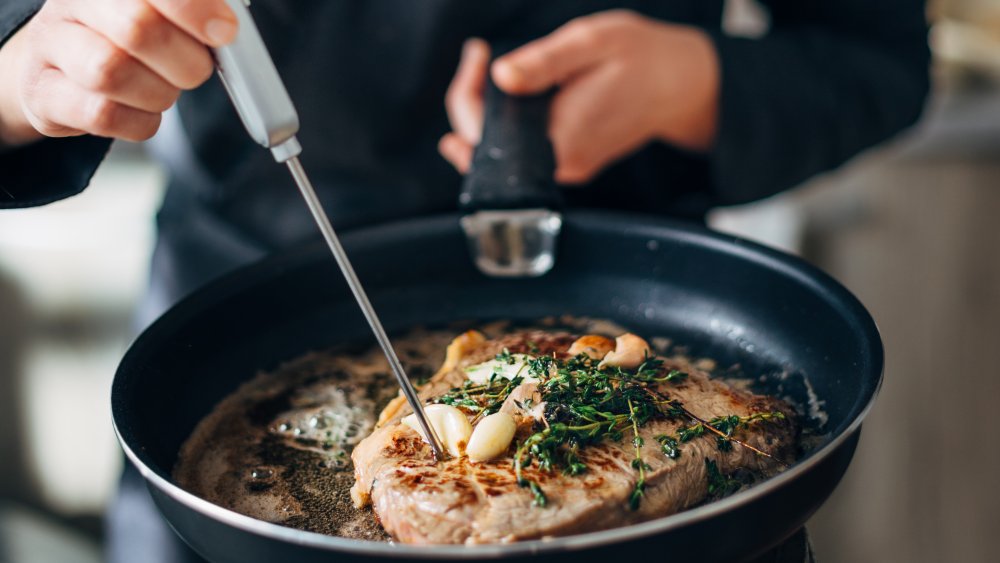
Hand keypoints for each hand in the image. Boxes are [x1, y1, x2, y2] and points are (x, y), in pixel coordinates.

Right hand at [0, 0, 237, 146]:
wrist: (58, 66)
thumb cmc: (122, 36)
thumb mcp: (160, 13)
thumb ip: (192, 12)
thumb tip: (228, 24)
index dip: (195, 10)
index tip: (225, 32)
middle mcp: (70, 4)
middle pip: (137, 28)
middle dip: (184, 59)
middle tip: (195, 68)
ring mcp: (49, 48)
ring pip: (113, 72)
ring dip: (158, 92)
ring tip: (162, 88)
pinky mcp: (42, 95)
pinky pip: (102, 115)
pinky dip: (138, 121)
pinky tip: (141, 110)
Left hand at [439, 10, 719, 183]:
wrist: (683, 85)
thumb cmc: (642, 58)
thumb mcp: (593, 42)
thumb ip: (544, 62)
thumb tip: (501, 76)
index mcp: (561, 137)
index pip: (484, 137)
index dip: (466, 96)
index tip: (476, 55)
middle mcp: (561, 164)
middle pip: (485, 150)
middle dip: (471, 102)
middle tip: (478, 56)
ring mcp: (566, 169)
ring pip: (502, 153)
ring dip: (486, 113)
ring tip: (487, 68)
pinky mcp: (571, 164)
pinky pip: (523, 150)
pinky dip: (508, 123)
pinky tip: (513, 91)